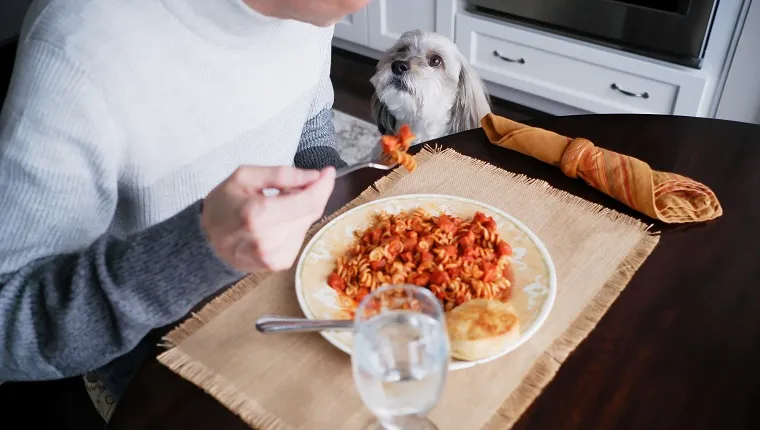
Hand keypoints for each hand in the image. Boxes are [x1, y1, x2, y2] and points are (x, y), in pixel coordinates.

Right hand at [201, 165, 335, 272]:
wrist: (206, 241)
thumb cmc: (223, 205)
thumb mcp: (244, 177)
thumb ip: (282, 174)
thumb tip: (314, 177)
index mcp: (258, 213)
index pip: (308, 201)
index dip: (323, 185)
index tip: (328, 172)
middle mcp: (268, 238)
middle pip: (311, 212)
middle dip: (311, 195)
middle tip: (297, 184)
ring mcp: (274, 254)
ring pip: (306, 224)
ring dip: (300, 211)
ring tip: (278, 206)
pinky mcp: (278, 263)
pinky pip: (299, 237)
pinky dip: (293, 226)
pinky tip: (276, 223)